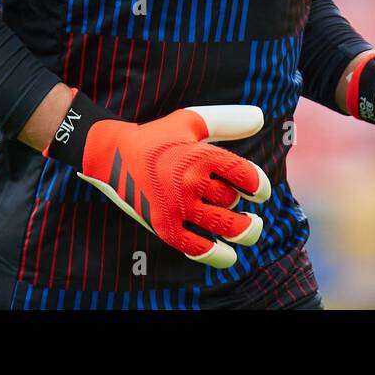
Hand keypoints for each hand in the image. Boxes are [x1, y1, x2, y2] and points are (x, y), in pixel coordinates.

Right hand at [74, 105, 271, 267]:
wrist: (112, 154)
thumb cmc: (159, 137)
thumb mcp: (191, 122)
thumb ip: (228, 120)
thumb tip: (261, 118)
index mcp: (201, 154)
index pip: (244, 175)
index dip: (258, 186)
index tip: (260, 193)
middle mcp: (190, 181)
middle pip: (231, 201)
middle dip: (241, 205)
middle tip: (248, 210)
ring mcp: (176, 205)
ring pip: (221, 225)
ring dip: (241, 231)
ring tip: (251, 230)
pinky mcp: (162, 224)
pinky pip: (194, 246)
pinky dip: (214, 254)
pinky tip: (228, 257)